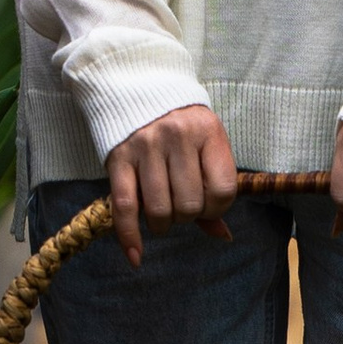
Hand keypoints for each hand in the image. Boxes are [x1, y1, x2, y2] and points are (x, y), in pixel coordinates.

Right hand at [105, 105, 238, 270]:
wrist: (138, 88)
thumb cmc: (180, 126)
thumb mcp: (205, 145)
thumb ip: (213, 189)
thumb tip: (223, 236)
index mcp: (208, 131)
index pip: (223, 190)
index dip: (216, 208)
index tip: (206, 204)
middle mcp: (177, 137)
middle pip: (190, 204)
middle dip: (187, 216)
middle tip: (180, 205)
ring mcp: (146, 146)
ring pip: (159, 210)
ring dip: (162, 225)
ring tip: (161, 215)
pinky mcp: (118, 158)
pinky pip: (125, 208)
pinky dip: (130, 237)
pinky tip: (136, 255)